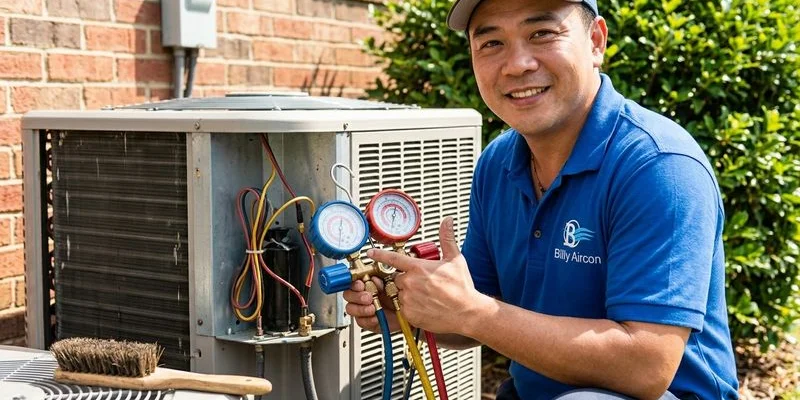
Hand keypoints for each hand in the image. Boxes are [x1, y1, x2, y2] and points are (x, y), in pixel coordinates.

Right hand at [343, 277, 399, 332]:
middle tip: (368, 297)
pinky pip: (361, 322)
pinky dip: (368, 320)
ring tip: (372, 308)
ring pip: (351, 308)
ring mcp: (363, 309)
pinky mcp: (367, 321)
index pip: (353, 281)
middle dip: (357, 296)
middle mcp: (362, 296)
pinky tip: (375, 317)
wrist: (407, 312)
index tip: (361, 284)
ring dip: (361, 308)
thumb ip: (382, 279)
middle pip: (348, 295)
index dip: (354, 283)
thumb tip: (373, 279)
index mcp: (366, 284)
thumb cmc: (399, 296)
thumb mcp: (392, 283)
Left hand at [367, 217, 484, 334]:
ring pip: (399, 293)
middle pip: (397, 278)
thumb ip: (447, 238)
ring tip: (426, 297)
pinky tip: (424, 306)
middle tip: (424, 284)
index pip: (392, 259)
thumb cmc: (462, 288)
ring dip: (407, 294)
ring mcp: (408, 299)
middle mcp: (410, 282)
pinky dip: (410, 307)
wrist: (467, 312)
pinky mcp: (408, 314)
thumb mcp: (455, 259)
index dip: (379, 255)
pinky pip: (402, 308)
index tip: (370, 253)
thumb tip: (447, 221)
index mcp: (418, 268)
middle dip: (406, 280)